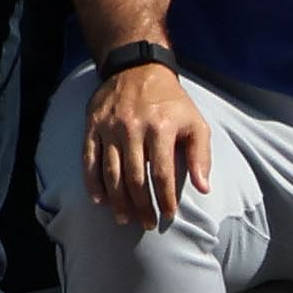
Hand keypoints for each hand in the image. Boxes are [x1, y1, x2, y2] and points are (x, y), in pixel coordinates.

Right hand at [83, 60, 214, 232]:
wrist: (136, 68)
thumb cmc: (171, 101)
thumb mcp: (196, 123)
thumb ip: (201, 156)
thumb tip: (203, 188)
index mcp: (161, 128)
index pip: (162, 173)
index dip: (165, 198)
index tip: (169, 215)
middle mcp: (133, 128)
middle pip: (135, 177)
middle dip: (141, 206)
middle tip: (147, 224)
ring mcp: (109, 127)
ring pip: (111, 171)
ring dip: (118, 200)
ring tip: (124, 219)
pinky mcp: (92, 125)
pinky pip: (90, 158)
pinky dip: (92, 181)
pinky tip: (99, 199)